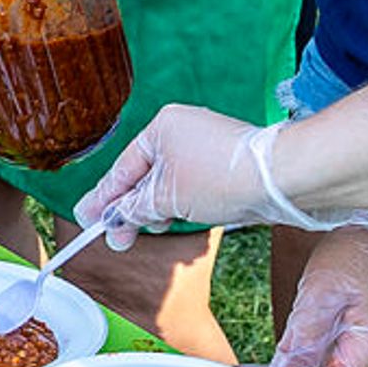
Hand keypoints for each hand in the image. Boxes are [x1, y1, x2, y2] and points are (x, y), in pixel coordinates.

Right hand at [75, 107, 337, 246]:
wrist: (281, 179)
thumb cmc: (222, 179)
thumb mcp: (166, 199)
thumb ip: (133, 208)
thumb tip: (114, 219)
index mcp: (162, 127)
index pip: (122, 168)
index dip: (103, 198)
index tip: (86, 220)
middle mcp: (183, 130)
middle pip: (144, 175)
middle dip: (131, 208)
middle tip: (118, 239)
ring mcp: (206, 146)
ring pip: (168, 183)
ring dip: (157, 209)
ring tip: (156, 228)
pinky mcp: (225, 164)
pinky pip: (190, 185)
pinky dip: (180, 204)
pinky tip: (178, 220)